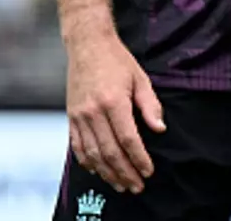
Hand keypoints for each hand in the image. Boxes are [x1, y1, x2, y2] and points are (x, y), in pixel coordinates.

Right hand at [66, 22, 165, 193]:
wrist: (87, 45)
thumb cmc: (117, 60)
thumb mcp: (140, 78)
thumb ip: (150, 105)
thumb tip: (159, 129)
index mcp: (113, 101)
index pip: (128, 138)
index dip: (139, 158)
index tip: (148, 171)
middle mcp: (94, 111)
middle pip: (110, 151)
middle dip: (124, 172)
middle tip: (136, 186)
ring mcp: (80, 115)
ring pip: (93, 153)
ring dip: (107, 173)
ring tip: (120, 185)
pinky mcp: (71, 116)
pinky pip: (77, 146)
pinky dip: (87, 162)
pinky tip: (98, 171)